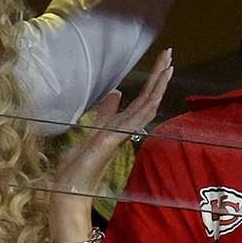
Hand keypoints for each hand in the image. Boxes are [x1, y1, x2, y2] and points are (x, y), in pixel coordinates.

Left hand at [49, 48, 172, 242]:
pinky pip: (135, 121)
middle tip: (170, 53)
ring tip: (168, 66)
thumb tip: (116, 94)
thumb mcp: (92, 130)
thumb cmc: (79, 166)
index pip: (142, 100)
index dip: (153, 81)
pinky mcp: (113, 140)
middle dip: (159, 76)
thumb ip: (106, 113)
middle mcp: (126, 130)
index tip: (163, 62)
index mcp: (121, 126)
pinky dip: (146, 106)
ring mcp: (122, 135)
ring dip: (158, 86)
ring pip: (147, 106)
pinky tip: (154, 93)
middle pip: (149, 99)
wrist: (71, 188)